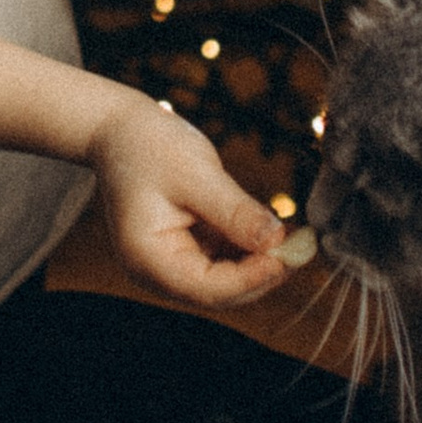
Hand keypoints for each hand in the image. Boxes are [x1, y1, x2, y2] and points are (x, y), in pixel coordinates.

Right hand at [88, 91, 295, 306]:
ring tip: (295, 237)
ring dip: (259, 263)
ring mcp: (168, 264)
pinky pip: (221, 261)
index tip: (291, 256)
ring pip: (225, 280)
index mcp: (148, 259)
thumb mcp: (197, 174)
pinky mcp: (182, 250)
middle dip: (262, 273)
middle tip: (303, 247)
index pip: (208, 289)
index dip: (253, 277)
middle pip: (219, 292)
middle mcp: (155, 272)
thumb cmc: (149, 146)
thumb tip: (277, 243)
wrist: (118, 129)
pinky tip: (274, 231)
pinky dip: (247, 250)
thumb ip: (236, 212)